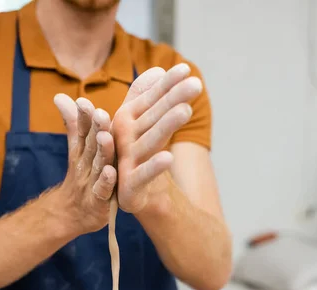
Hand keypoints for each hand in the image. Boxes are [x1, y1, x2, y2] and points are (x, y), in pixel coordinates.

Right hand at [53, 94, 116, 234]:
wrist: (71, 216)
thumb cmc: (80, 178)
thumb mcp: (77, 150)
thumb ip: (73, 124)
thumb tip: (59, 96)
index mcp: (83, 153)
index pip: (82, 132)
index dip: (82, 118)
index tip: (83, 102)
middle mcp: (86, 166)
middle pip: (91, 145)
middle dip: (95, 129)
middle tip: (100, 113)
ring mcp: (91, 184)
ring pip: (98, 165)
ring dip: (102, 151)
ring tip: (106, 137)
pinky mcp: (100, 202)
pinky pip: (103, 191)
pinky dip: (106, 182)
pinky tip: (111, 172)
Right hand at [111, 64, 202, 212]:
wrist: (130, 193)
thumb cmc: (136, 153)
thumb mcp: (139, 123)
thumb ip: (144, 95)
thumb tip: (158, 70)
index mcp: (125, 119)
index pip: (149, 98)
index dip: (167, 84)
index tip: (186, 69)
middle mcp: (121, 137)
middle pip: (152, 116)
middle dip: (172, 99)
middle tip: (195, 84)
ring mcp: (124, 161)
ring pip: (149, 141)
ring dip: (166, 125)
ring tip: (185, 110)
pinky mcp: (129, 186)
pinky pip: (143, 175)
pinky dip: (154, 167)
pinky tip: (169, 157)